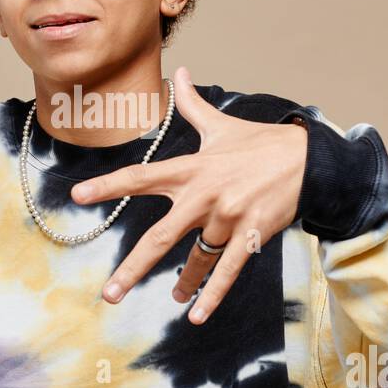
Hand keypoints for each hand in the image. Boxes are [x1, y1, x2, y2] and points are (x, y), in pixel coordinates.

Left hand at [70, 65, 307, 323]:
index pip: (141, 177)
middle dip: (133, 268)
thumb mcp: (222, 124)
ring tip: (174, 298)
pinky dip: (211, 295)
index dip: (108, 185)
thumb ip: (193, 104)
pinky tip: (196, 315)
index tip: (78, 195)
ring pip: (195, 259)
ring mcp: (227, 218)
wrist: (309, 159)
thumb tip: (181, 72)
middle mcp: (204, 196)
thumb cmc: (260, 143)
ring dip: (183, 282)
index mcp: (191, 169)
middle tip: (110, 294)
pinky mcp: (250, 235)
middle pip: (161, 237)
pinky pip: (226, 271)